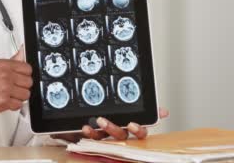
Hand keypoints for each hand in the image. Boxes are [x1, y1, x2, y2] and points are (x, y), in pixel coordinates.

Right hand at [0, 46, 31, 123]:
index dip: (25, 75)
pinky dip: (14, 105)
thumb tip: (22, 52)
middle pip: (29, 82)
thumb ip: (11, 61)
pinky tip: (6, 101)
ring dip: (19, 97)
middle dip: (22, 87)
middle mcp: (5, 75)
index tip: (20, 78)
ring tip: (9, 95)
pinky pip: (19, 104)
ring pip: (26, 94)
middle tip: (13, 88)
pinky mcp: (4, 101)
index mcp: (3, 65)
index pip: (27, 68)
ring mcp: (5, 88)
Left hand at [52, 107, 169, 142]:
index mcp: (130, 130)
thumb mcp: (128, 112)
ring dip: (97, 131)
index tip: (132, 124)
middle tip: (103, 120)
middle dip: (112, 128)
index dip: (137, 130)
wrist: (87, 128)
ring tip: (92, 123)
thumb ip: (147, 112)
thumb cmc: (114, 120)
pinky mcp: (92, 140)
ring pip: (104, 138)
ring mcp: (105, 139)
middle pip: (119, 136)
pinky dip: (89, 133)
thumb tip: (165, 112)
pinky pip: (91, 139)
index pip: (139, 133)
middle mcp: (119, 137)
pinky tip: (86, 127)